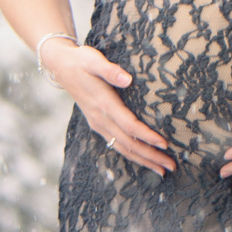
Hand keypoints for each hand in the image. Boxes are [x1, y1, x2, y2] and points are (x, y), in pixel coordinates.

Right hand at [44, 39, 174, 174]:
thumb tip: (127, 79)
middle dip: (151, 156)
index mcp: (103, 104)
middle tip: (171, 166)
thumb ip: (110, 70)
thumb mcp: (93, 60)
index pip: (129, 126)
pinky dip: (132, 155)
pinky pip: (116, 144)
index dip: (147, 136)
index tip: (164, 144)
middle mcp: (101, 118)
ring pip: (122, 148)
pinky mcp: (98, 124)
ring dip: (143, 160)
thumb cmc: (81, 61)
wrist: (60, 66)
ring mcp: (98, 124)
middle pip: (129, 144)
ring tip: (162, 171)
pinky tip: (143, 160)